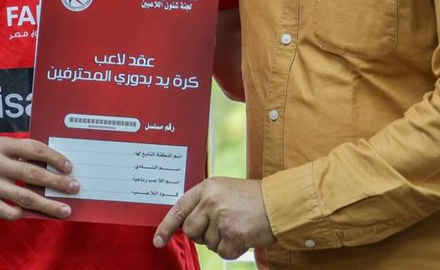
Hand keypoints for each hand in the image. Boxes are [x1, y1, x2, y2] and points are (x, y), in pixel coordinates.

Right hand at [0, 136, 78, 220]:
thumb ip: (15, 150)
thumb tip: (46, 161)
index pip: (33, 149)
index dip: (53, 157)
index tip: (67, 166)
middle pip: (33, 174)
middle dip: (57, 182)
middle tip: (74, 187)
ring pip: (25, 197)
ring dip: (48, 204)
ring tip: (64, 209)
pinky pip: (9, 212)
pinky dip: (24, 213)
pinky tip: (34, 213)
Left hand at [153, 177, 275, 258]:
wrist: (280, 203)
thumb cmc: (254, 198)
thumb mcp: (225, 190)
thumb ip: (205, 202)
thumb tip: (187, 224)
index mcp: (207, 187)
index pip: (179, 208)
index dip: (166, 226)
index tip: (158, 240)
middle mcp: (211, 201)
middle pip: (191, 230)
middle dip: (202, 235)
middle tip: (220, 228)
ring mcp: (221, 218)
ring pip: (208, 243)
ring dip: (221, 241)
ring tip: (237, 226)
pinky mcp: (233, 234)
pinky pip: (223, 252)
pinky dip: (233, 249)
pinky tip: (244, 236)